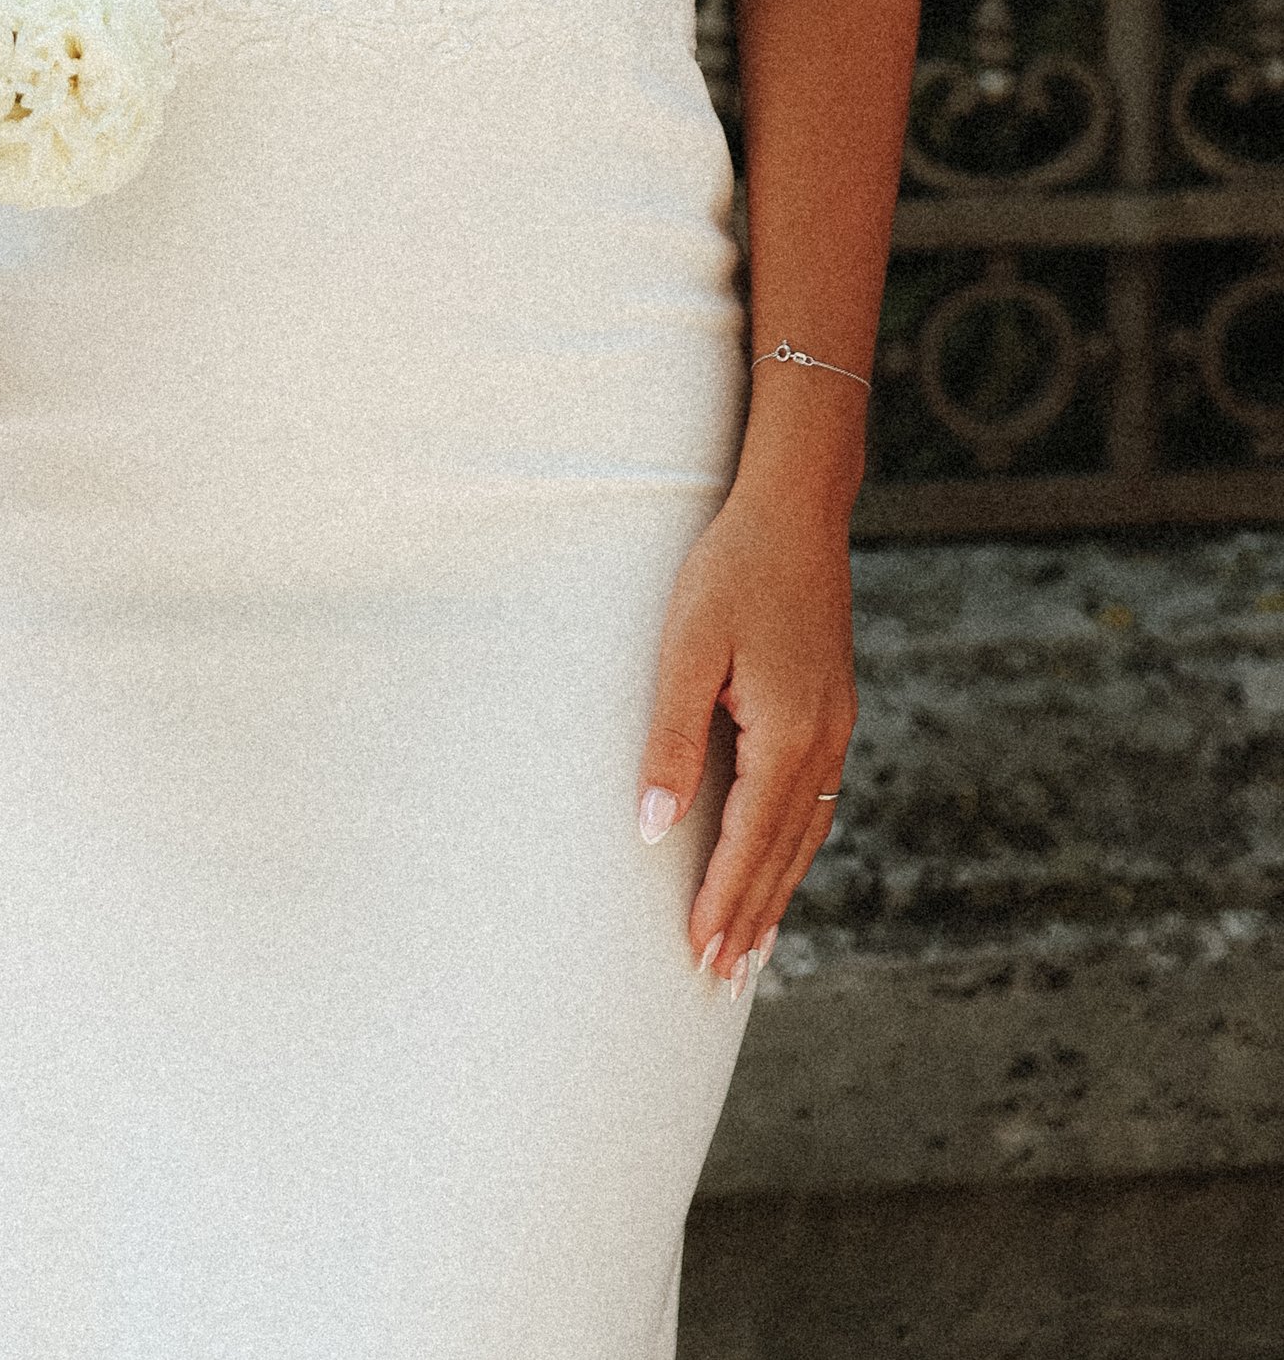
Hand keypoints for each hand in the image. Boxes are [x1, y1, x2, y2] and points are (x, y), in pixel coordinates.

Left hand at [635, 478, 855, 990]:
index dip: (722, 901)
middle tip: (722, 977)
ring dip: (777, 890)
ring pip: (806, 833)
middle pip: (784, 853)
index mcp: (787, 736)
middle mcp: (823, 744)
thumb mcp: (687, 648)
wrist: (796, 511)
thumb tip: (653, 828)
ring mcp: (836, 728)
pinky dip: (796, 847)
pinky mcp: (834, 709)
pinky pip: (818, 802)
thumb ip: (672, 741)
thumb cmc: (730, 570)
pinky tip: (781, 861)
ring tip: (753, 945)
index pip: (749, 843)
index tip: (700, 955)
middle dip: (751, 915)